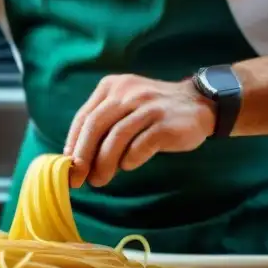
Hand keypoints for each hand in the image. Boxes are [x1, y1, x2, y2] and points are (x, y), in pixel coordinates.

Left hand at [63, 74, 215, 188]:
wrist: (199, 103)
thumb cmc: (153, 111)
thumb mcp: (125, 105)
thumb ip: (104, 124)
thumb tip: (79, 159)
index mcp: (111, 86)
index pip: (84, 116)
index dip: (72, 143)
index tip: (67, 166)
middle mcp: (127, 92)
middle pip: (96, 125)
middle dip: (83, 155)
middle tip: (78, 178)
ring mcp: (147, 106)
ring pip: (117, 136)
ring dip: (104, 162)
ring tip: (100, 180)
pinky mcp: (165, 123)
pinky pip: (141, 144)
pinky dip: (130, 158)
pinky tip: (128, 166)